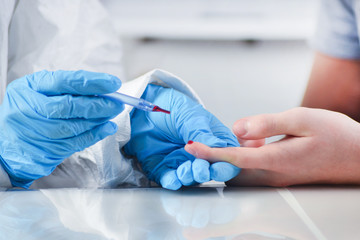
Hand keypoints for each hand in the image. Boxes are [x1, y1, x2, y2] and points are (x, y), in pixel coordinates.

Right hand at [0, 70, 123, 187]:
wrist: (6, 144)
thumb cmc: (27, 111)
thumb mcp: (38, 91)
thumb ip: (65, 88)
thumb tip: (102, 89)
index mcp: (28, 88)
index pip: (64, 82)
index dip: (91, 82)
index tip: (113, 83)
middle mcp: (28, 110)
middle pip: (69, 106)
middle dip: (98, 104)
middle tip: (117, 102)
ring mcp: (35, 133)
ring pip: (73, 127)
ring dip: (98, 120)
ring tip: (113, 113)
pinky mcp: (44, 151)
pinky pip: (74, 143)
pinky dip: (94, 135)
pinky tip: (106, 128)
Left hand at [124, 84, 239, 189]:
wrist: (144, 108)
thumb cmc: (172, 107)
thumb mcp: (191, 116)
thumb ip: (203, 133)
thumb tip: (218, 147)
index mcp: (213, 140)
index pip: (226, 157)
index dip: (224, 164)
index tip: (216, 164)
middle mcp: (200, 154)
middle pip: (210, 171)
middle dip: (206, 173)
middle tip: (200, 169)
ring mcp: (183, 162)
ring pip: (191, 178)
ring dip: (190, 177)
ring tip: (186, 170)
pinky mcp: (164, 168)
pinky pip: (170, 179)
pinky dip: (172, 181)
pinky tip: (173, 179)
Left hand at [185, 107, 359, 186]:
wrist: (359, 157)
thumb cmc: (336, 136)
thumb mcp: (303, 119)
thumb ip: (267, 123)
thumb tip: (237, 128)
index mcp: (276, 159)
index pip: (233, 159)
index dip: (209, 152)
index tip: (190, 147)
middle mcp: (273, 175)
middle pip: (232, 171)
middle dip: (218, 155)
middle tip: (221, 136)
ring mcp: (277, 179)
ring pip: (241, 172)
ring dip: (233, 155)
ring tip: (246, 136)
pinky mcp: (280, 177)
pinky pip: (253, 170)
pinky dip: (246, 156)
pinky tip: (257, 140)